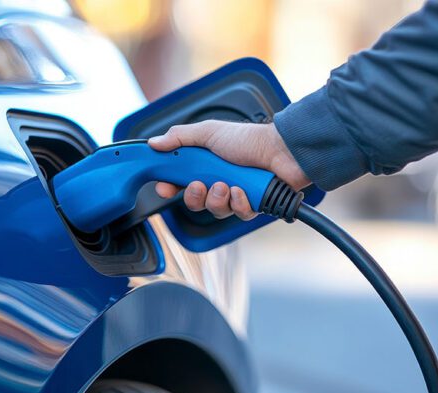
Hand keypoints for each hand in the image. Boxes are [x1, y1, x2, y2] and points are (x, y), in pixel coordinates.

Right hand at [148, 120, 309, 219]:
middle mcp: (218, 180)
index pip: (179, 181)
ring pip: (215, 210)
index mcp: (205, 164)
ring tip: (227, 186)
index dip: (170, 187)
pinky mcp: (252, 205)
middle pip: (195, 201)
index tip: (165, 188)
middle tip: (199, 186)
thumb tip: (154, 144)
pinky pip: (237, 214)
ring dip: (217, 199)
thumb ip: (179, 138)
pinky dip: (239, 203)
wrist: (283, 149)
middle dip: (194, 196)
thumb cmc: (249, 139)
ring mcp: (235, 194)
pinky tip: (243, 191)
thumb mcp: (208, 132)